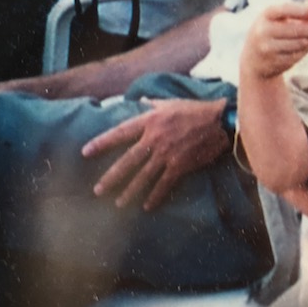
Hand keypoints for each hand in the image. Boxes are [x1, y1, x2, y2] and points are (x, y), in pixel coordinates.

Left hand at [81, 97, 227, 210]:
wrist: (221, 122)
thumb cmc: (196, 110)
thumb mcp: (172, 102)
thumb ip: (154, 104)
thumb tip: (140, 100)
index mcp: (150, 121)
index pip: (120, 133)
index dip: (102, 143)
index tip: (86, 152)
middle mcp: (155, 139)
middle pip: (127, 161)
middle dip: (111, 177)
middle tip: (98, 190)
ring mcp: (167, 154)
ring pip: (143, 176)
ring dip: (129, 191)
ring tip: (118, 203)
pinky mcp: (180, 165)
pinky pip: (164, 184)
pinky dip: (155, 196)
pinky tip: (147, 206)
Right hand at [241, 3, 307, 78]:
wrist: (252, 60)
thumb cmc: (269, 33)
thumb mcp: (275, 20)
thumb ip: (293, 15)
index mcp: (264, 16)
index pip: (284, 10)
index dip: (302, 11)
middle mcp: (263, 31)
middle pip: (296, 30)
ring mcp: (268, 48)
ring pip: (300, 43)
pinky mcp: (274, 62)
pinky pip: (298, 55)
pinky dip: (304, 50)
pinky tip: (302, 48)